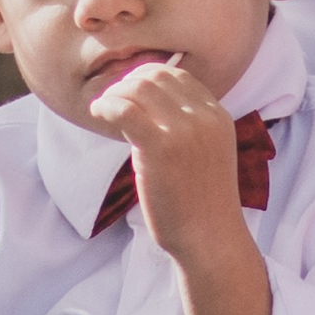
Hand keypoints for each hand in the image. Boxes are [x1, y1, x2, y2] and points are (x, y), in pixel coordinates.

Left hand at [102, 56, 258, 267]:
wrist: (210, 239)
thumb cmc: (201, 204)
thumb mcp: (206, 152)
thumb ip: (187, 126)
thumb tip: (144, 105)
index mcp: (217, 115)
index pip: (177, 75)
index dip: (146, 77)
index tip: (128, 92)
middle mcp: (204, 117)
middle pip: (156, 76)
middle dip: (127, 83)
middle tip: (111, 101)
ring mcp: (185, 131)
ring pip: (138, 88)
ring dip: (114, 94)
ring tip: (103, 110)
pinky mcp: (161, 148)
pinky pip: (125, 110)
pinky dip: (105, 106)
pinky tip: (97, 113)